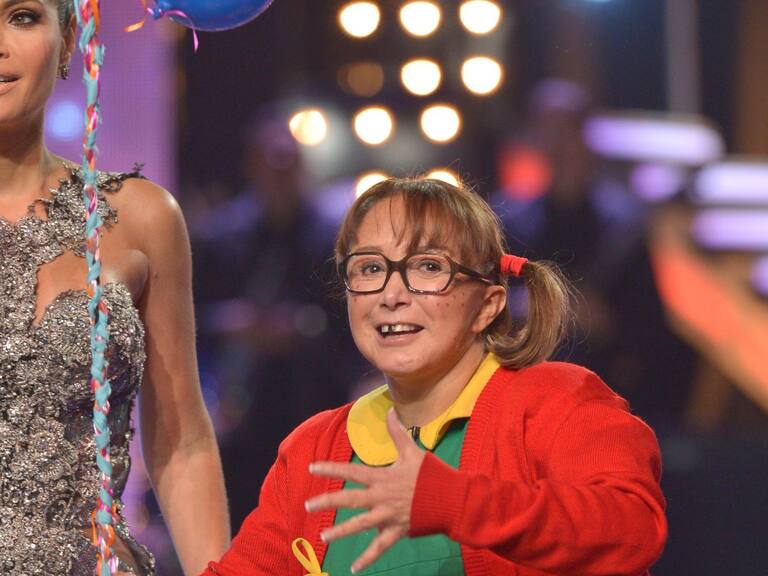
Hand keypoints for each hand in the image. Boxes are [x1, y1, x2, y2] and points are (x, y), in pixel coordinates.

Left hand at [305, 408, 425, 572]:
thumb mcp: (413, 451)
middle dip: (327, 501)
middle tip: (307, 505)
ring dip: (340, 531)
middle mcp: (381, 497)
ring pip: (359, 525)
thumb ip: (398, 433)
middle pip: (349, 499)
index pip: (351, 471)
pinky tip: (354, 569)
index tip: (311, 467)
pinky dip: (367, 559)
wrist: (451, 498)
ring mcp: (387, 516)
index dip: (331, 468)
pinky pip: (379, 548)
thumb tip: (390, 411)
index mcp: (382, 477)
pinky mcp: (397, 531)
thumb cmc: (431, 474)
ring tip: (322, 536)